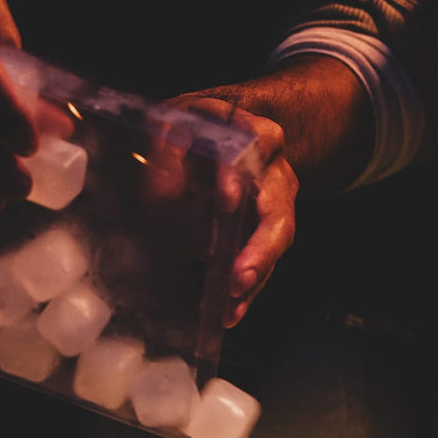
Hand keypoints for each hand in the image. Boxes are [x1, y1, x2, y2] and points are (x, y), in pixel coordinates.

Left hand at [156, 95, 296, 327]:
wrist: (216, 137)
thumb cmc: (193, 130)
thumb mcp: (172, 125)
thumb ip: (164, 150)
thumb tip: (159, 192)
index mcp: (251, 133)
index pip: (255, 147)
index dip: (239, 175)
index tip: (225, 201)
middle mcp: (273, 171)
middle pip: (277, 211)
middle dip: (259, 249)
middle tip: (239, 276)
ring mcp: (276, 205)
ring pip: (274, 244)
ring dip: (253, 278)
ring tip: (231, 306)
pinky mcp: (266, 234)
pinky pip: (262, 264)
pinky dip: (246, 291)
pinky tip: (230, 312)